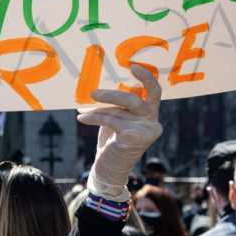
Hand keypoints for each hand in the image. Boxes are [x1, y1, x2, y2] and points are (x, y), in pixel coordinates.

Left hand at [78, 63, 162, 194]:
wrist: (110, 169)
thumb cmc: (113, 142)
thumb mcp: (118, 120)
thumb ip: (120, 105)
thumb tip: (104, 85)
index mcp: (151, 114)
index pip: (155, 92)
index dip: (146, 77)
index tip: (132, 65)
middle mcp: (152, 122)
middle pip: (134, 100)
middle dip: (112, 95)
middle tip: (93, 92)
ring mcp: (144, 131)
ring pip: (118, 111)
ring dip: (96, 110)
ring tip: (81, 110)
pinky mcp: (132, 138)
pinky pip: (110, 121)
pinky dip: (93, 118)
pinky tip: (81, 118)